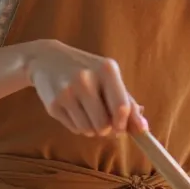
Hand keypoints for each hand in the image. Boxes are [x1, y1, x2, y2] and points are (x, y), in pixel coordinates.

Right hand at [23, 39, 147, 136]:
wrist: (46, 58)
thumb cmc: (86, 70)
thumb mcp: (108, 77)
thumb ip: (128, 102)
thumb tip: (143, 130)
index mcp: (106, 69)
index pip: (122, 107)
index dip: (124, 124)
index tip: (121, 128)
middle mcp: (86, 79)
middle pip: (104, 124)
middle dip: (106, 128)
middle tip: (102, 118)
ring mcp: (68, 91)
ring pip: (89, 130)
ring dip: (91, 128)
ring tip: (86, 111)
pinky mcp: (54, 104)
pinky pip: (75, 129)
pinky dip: (78, 126)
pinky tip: (73, 110)